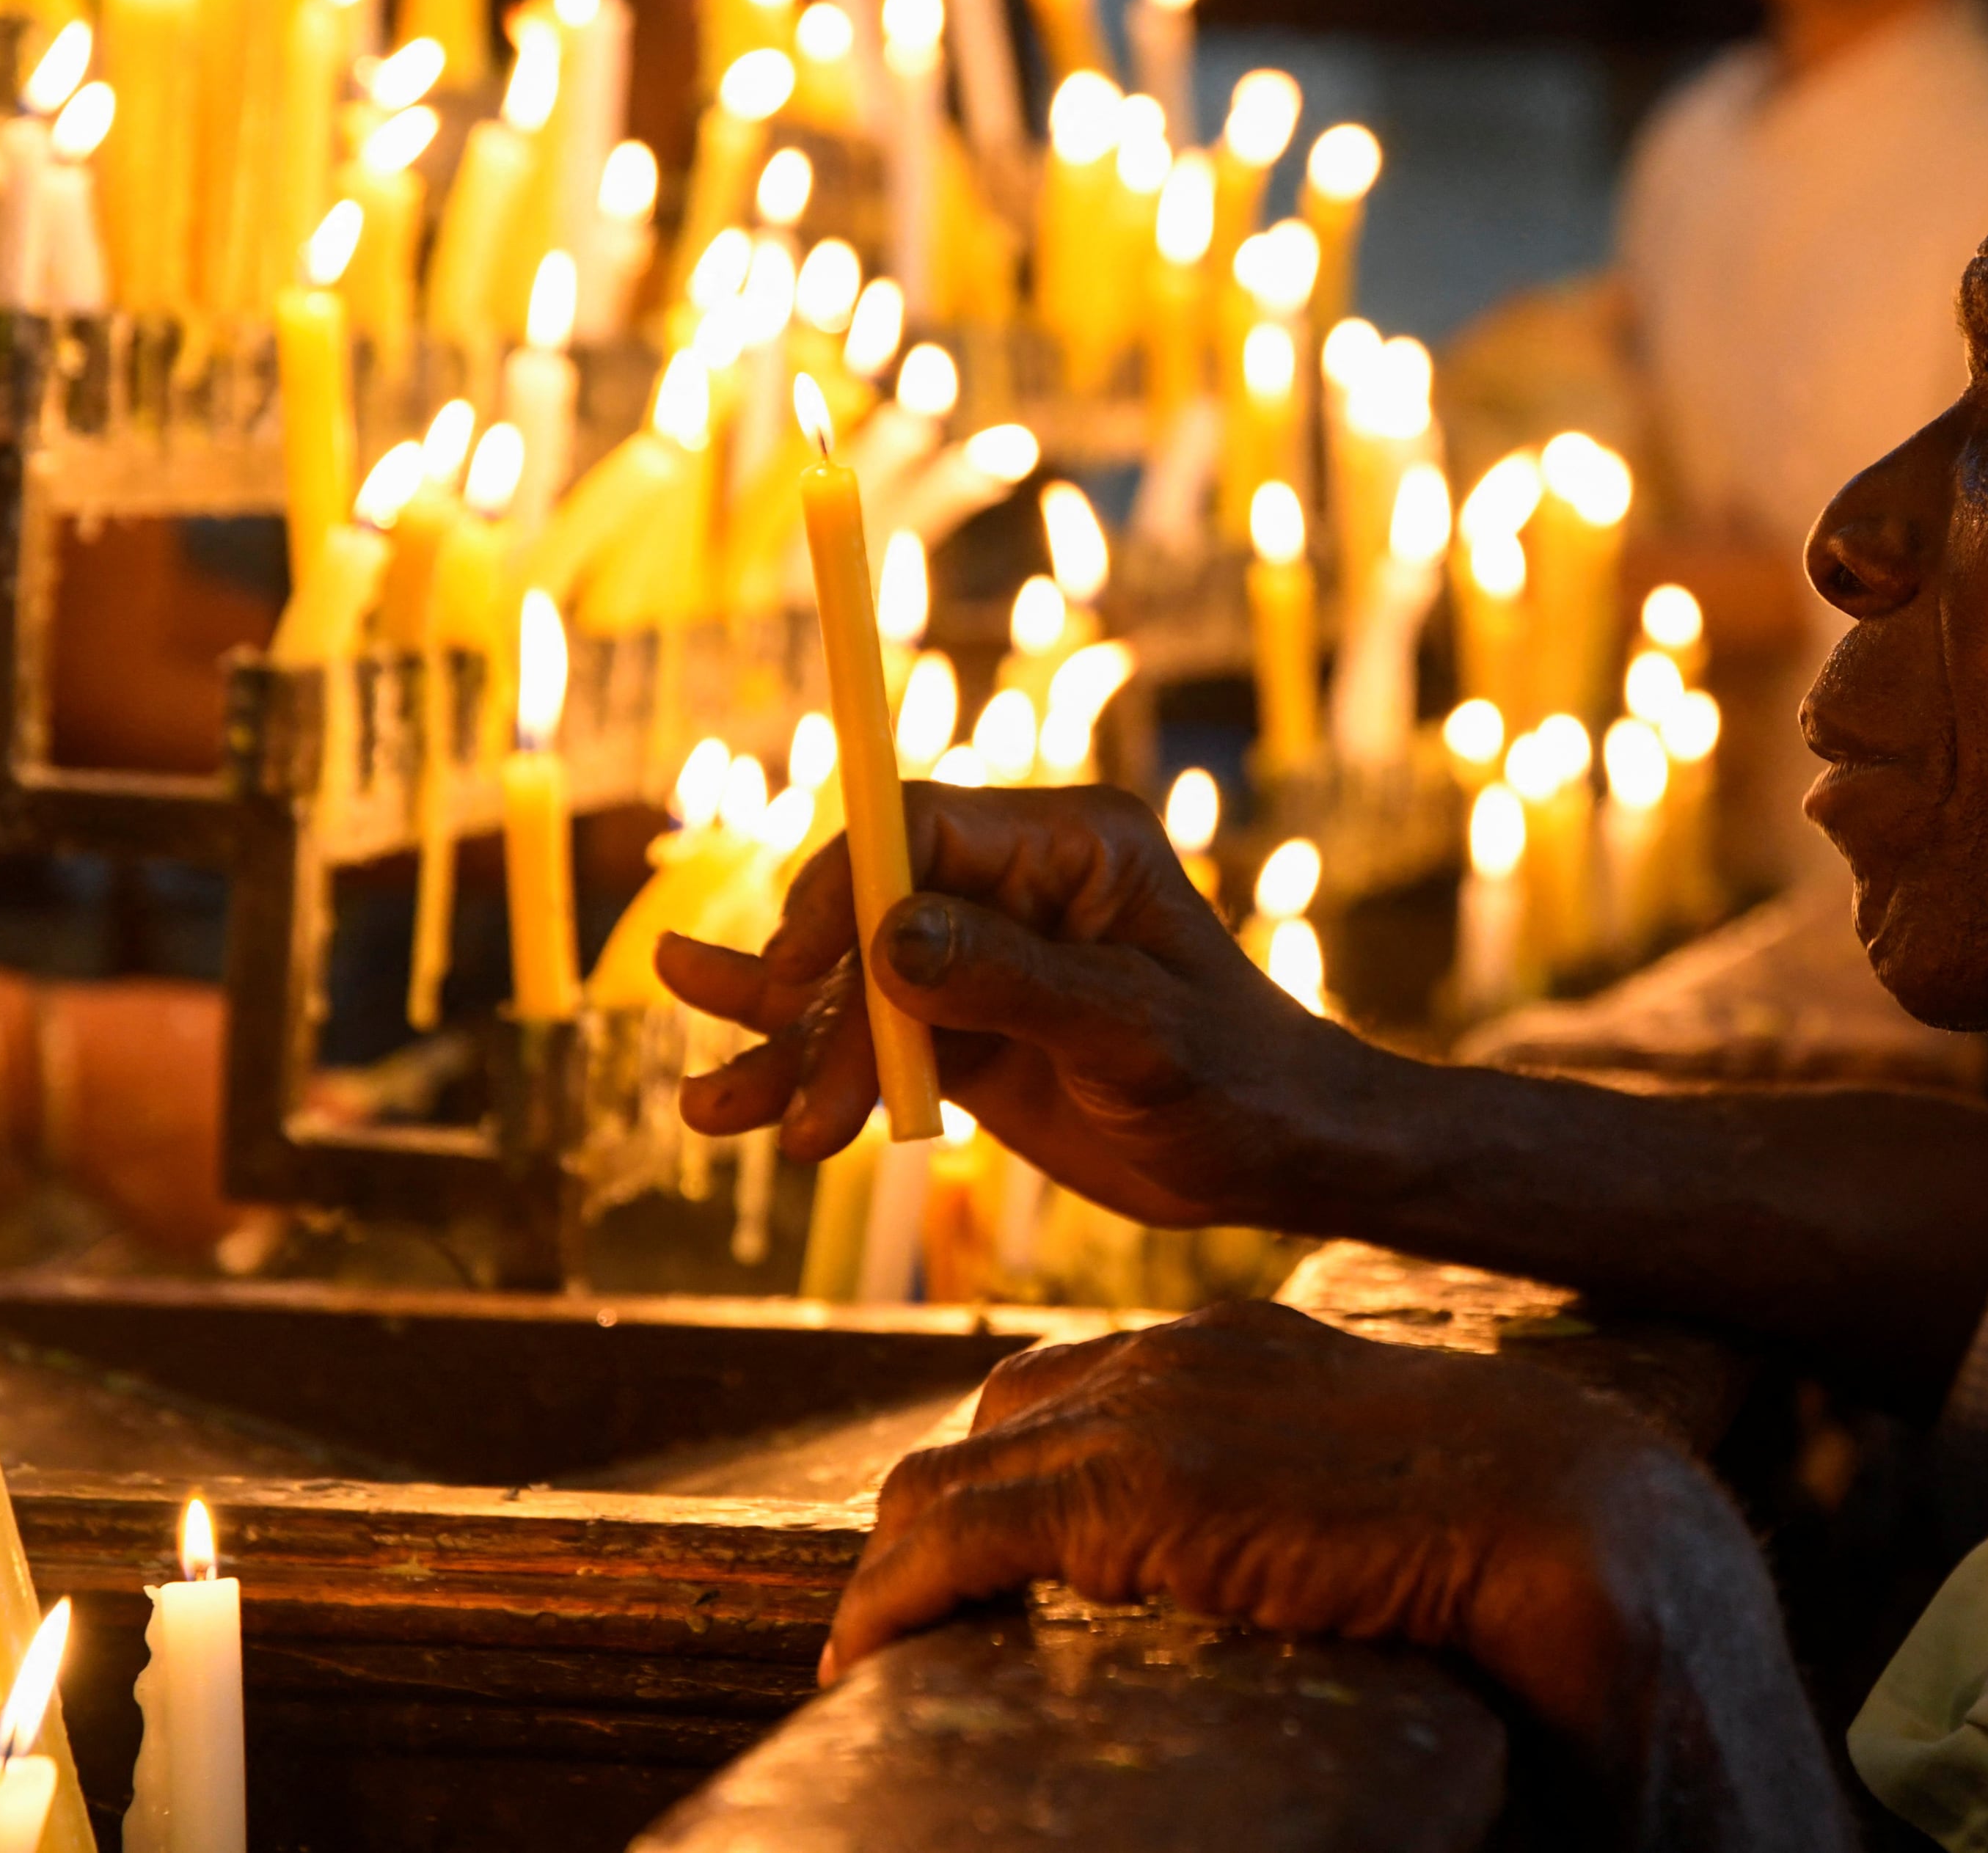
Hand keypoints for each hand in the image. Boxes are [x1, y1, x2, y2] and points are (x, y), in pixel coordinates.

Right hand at [658, 783, 1385, 1228]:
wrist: (1279, 1157)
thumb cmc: (1239, 1080)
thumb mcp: (1133, 1034)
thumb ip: (1013, 981)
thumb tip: (887, 937)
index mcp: (1070, 844)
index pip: (916, 830)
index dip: (842, 891)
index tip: (800, 971)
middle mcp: (1013, 887)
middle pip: (864, 909)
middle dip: (816, 1004)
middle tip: (803, 1103)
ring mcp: (980, 961)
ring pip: (846, 983)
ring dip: (779, 1045)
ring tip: (708, 1112)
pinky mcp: (960, 1033)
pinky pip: (861, 1039)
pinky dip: (799, 1071)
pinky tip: (721, 1096)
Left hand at [831, 1303, 1798, 1804]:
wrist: (1575, 1519)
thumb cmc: (1509, 1532)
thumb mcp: (1367, 1494)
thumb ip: (1286, 1509)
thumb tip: (1268, 1579)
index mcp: (1242, 1347)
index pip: (1066, 1386)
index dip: (1001, 1470)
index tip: (978, 1561)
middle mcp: (1179, 1359)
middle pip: (989, 1422)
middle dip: (930, 1517)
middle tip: (905, 1617)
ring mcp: (1149, 1415)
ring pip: (945, 1479)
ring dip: (895, 1571)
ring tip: (870, 1653)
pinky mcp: (1132, 1491)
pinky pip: (958, 1539)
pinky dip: (894, 1601)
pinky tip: (866, 1659)